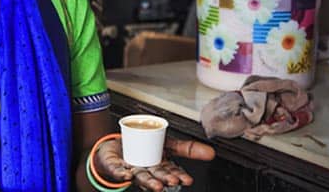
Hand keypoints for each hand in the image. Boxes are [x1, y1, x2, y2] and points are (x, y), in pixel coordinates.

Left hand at [93, 136, 214, 191]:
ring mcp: (132, 170)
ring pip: (141, 177)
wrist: (118, 145)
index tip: (186, 179)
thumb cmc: (144, 147)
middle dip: (165, 179)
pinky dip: (121, 174)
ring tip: (156, 185)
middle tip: (172, 181)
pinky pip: (118, 171)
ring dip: (148, 182)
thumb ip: (188, 148)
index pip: (171, 172)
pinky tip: (126, 175)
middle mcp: (147, 170)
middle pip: (157, 176)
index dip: (178, 176)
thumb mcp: (169, 144)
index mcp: (160, 166)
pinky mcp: (116, 167)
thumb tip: (211, 152)